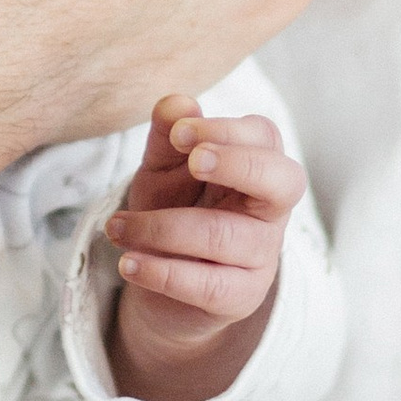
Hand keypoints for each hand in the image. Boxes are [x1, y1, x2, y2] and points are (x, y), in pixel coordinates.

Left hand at [104, 96, 307, 400]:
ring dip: (161, 228)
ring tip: (117, 227)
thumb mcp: (162, 169)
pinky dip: (162, 272)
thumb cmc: (172, 209)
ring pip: (223, 236)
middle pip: (284, 181)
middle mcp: (269, 209)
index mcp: (256, 166)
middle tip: (194, 161)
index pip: (264, 137)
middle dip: (239, 165)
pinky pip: (207, 284)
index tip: (180, 133)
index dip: (227, 131)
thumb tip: (178, 104)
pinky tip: (129, 262)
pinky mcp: (240, 297)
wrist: (159, 280)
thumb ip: (167, 137)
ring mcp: (261, 256)